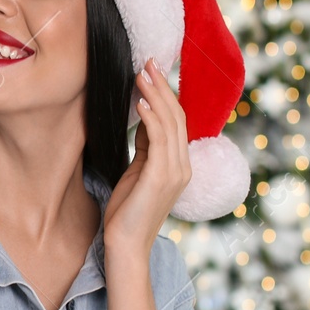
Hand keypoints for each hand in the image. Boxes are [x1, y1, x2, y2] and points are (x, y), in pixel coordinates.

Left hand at [104, 58, 191, 255]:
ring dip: (155, 96)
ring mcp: (176, 172)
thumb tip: (144, 119)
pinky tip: (140, 103)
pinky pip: (160, 141)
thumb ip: (145, 147)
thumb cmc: (127, 212)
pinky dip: (150, 119)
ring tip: (141, 75)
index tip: (151, 72)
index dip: (165, 95)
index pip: (177, 122)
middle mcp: (183, 167)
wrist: (126, 246)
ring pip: (170, 124)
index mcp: (179, 165)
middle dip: (162, 88)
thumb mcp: (137, 172)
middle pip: (177, 117)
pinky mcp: (162, 178)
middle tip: (148, 62)